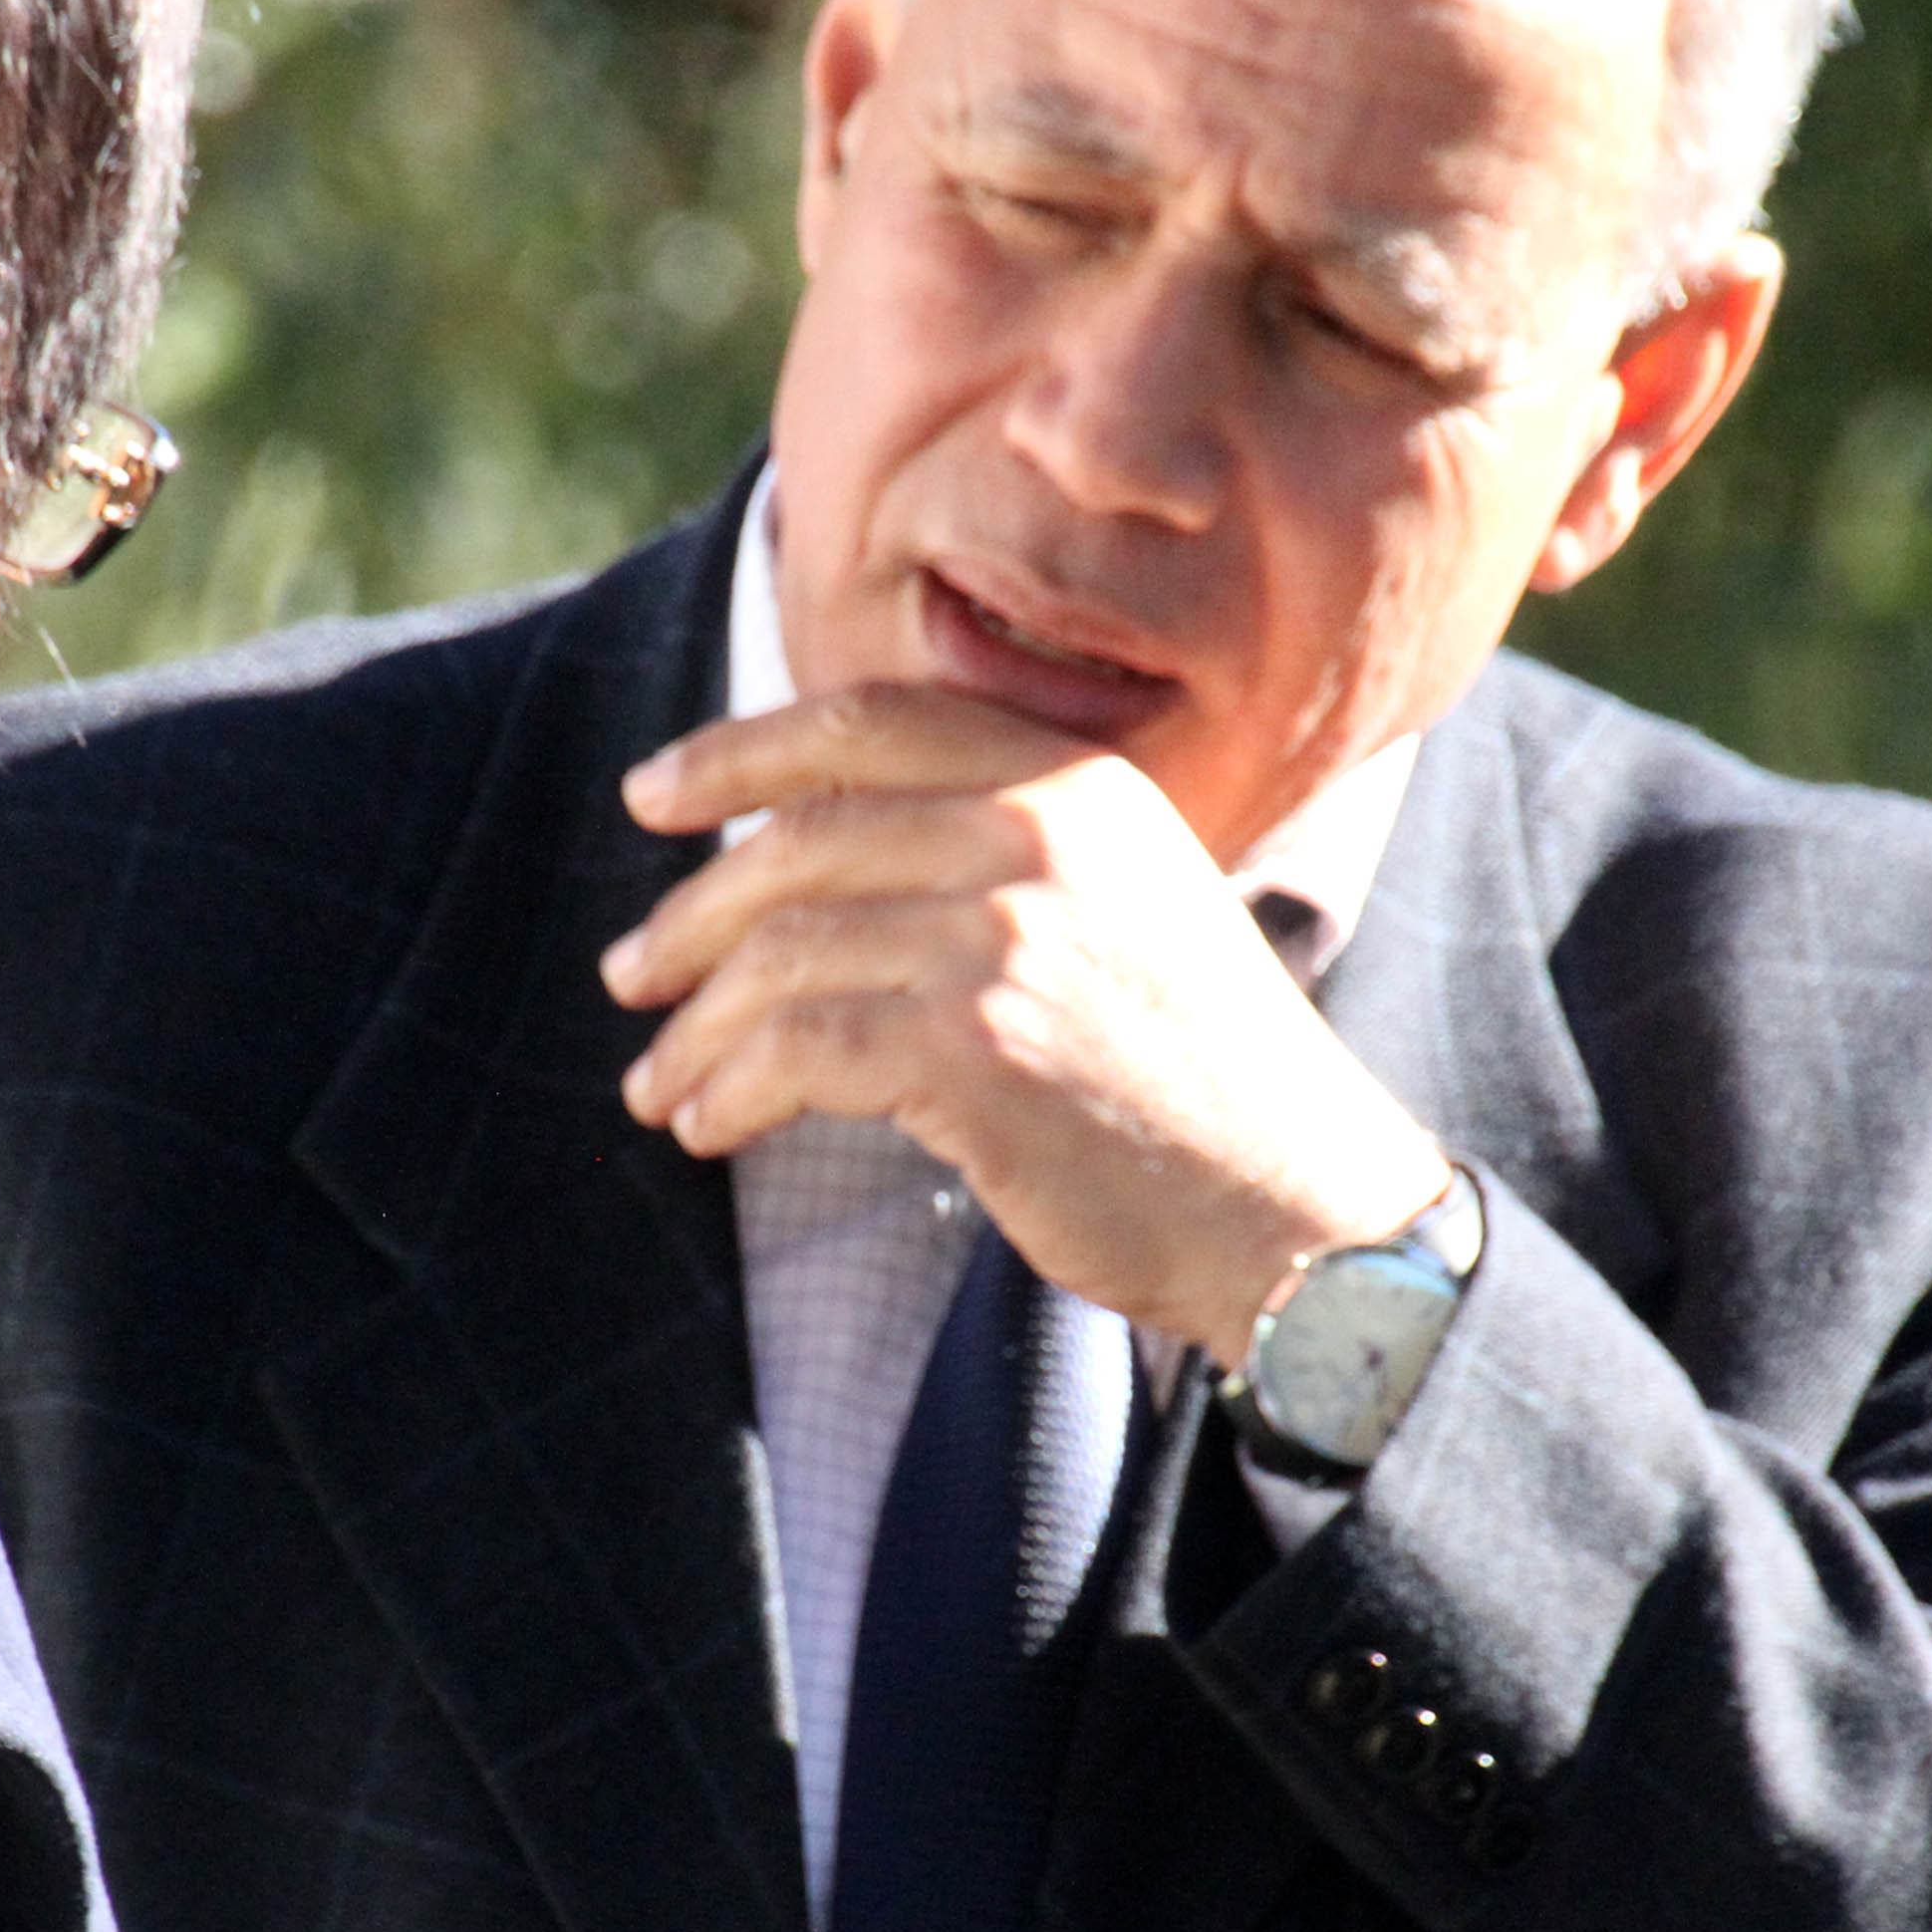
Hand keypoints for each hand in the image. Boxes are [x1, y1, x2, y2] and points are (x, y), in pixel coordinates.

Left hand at [600, 685, 1453, 1354]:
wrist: (1301, 1208)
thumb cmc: (1202, 1081)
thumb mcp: (1127, 908)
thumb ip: (1007, 853)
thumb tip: (818, 853)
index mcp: (1075, 783)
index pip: (867, 724)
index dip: (737, 753)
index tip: (650, 795)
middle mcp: (1040, 834)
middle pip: (801, 840)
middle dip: (690, 916)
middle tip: (630, 974)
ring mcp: (1007, 934)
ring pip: (784, 952)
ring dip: (696, 1029)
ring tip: (658, 1083)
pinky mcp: (976, 1046)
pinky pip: (798, 1047)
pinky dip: (734, 1087)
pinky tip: (713, 1124)